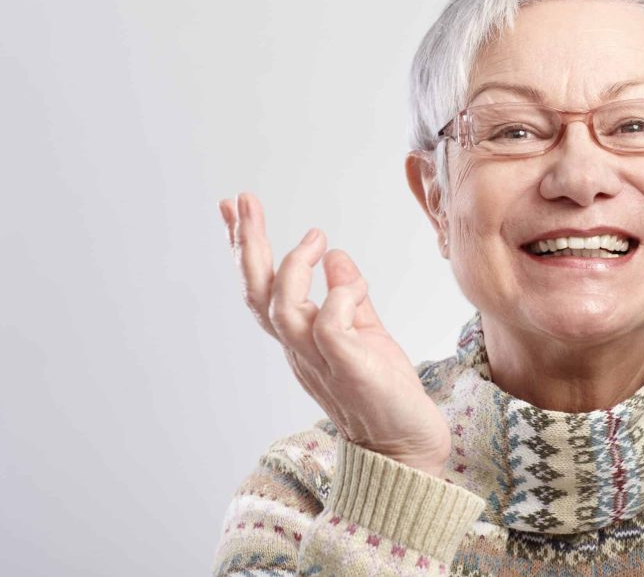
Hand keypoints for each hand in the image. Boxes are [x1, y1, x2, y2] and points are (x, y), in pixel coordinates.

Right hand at [218, 192, 451, 476]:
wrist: (406, 445)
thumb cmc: (385, 392)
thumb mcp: (366, 332)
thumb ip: (350, 297)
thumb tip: (337, 255)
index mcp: (301, 339)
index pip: (262, 289)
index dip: (245, 249)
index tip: (235, 208)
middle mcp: (299, 349)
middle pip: (257, 293)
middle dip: (246, 243)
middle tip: (242, 200)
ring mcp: (319, 359)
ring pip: (282, 307)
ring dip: (292, 265)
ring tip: (314, 236)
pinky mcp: (347, 366)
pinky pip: (329, 323)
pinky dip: (339, 296)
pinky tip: (354, 283)